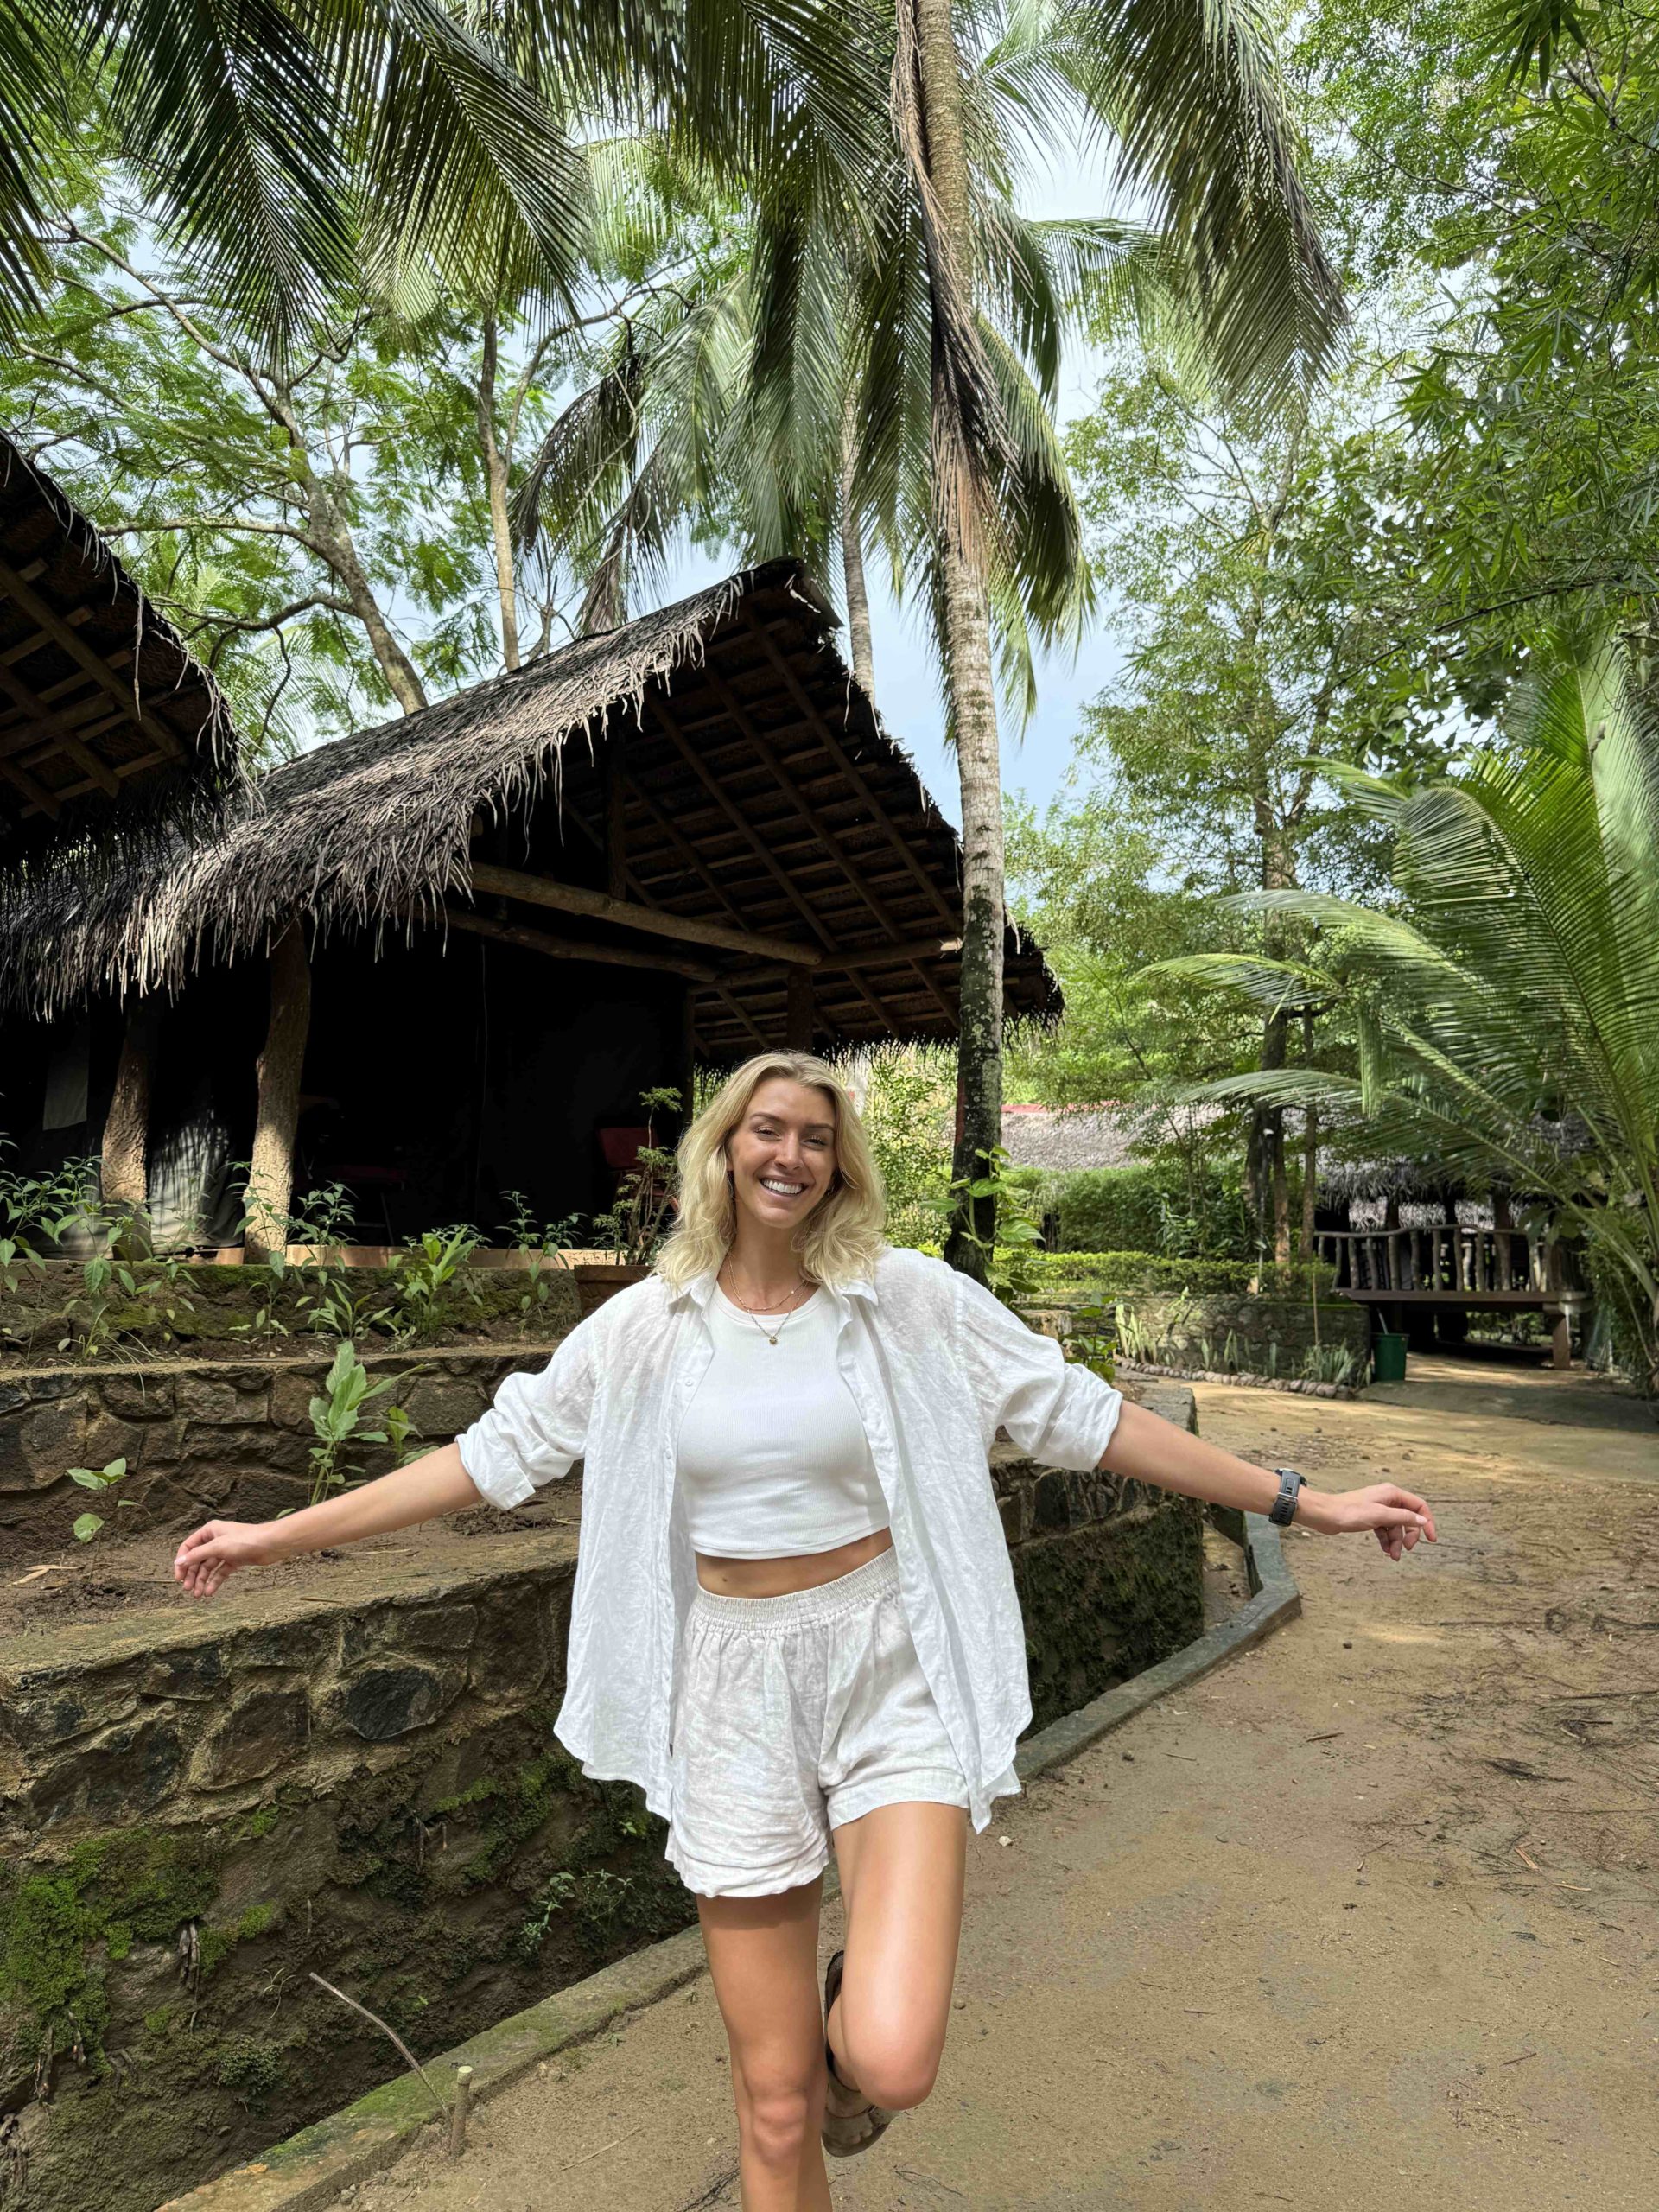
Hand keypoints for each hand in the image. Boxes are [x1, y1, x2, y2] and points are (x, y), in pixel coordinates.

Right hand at [173, 1519, 272, 1597]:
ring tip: (198, 1595)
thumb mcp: (218, 1547)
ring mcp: (226, 1551)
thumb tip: (179, 1562)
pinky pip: (220, 1572)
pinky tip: (210, 1592)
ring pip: (209, 1567)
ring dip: (203, 1580)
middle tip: (188, 1590)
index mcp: (210, 1531)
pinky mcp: (235, 1560)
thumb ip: (197, 1555)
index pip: (189, 1546)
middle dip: (193, 1574)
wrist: (272, 1544)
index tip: (179, 1577)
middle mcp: (216, 1540)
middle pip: (198, 1559)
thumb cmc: (246, 1540)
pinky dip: (215, 1582)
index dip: (182, 1561)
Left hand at [1301, 1484, 1435, 1559]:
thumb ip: (1403, 1518)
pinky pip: (1384, 1530)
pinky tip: (1385, 1551)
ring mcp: (1378, 1508)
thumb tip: (1422, 1521)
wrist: (1326, 1515)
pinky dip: (1386, 1540)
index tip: (1432, 1539)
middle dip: (1409, 1535)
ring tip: (1392, 1556)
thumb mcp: (1380, 1515)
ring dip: (1396, 1542)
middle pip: (1408, 1519)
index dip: (1428, 1522)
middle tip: (1406, 1549)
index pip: (1419, 1506)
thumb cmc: (1350, 1511)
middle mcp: (1387, 1499)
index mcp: (1392, 1493)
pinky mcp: (1370, 1518)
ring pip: (1395, 1527)